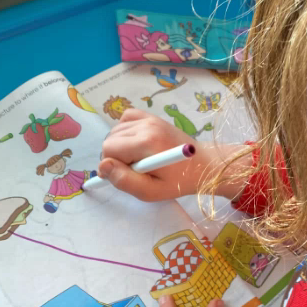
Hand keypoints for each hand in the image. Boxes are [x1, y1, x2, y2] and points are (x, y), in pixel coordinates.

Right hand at [99, 108, 251, 201]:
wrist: (203, 165)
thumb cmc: (177, 182)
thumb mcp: (150, 191)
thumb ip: (124, 180)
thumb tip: (103, 166)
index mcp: (146, 142)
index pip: (108, 149)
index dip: (111, 166)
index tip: (125, 175)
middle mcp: (146, 125)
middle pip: (110, 139)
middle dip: (115, 156)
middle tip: (135, 169)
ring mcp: (149, 118)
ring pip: (115, 130)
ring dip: (120, 146)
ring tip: (139, 158)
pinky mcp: (151, 116)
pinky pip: (125, 118)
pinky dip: (125, 131)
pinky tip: (136, 143)